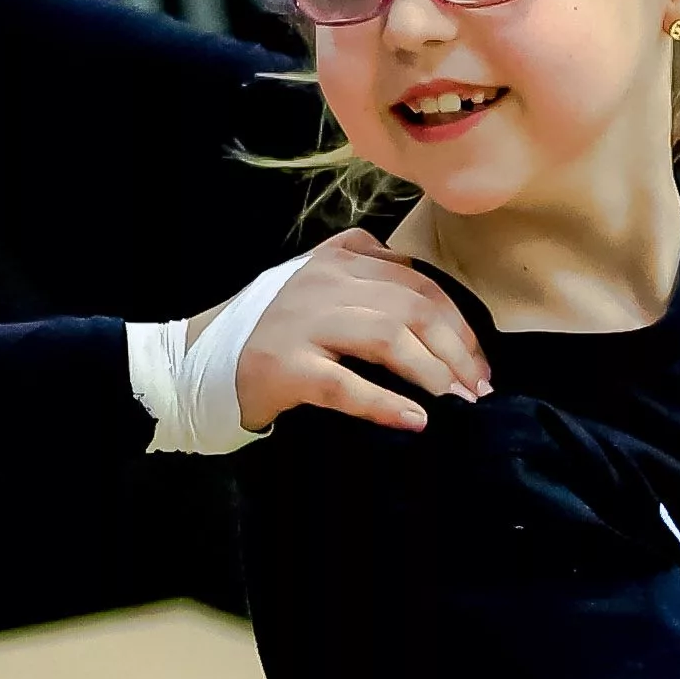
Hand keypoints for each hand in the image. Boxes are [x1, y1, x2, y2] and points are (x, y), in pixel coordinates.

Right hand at [233, 239, 492, 435]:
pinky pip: (344, 384)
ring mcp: (300, 322)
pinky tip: (414, 420)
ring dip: (432, 371)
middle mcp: (322, 281)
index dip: (458, 322)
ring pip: (386, 336)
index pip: (417, 282)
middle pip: (411, 307)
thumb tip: (442, 318)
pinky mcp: (282, 365)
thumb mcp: (320, 287)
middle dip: (455, 349)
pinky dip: (385, 404)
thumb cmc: (274, 331)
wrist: (199, 362)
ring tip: (457, 401)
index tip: (479, 361)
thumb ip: (370, 279)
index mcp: (339, 258)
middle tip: (478, 387)